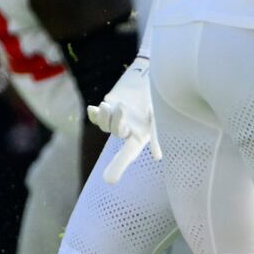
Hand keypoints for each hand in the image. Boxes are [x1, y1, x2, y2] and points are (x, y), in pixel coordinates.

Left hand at [86, 57, 160, 182]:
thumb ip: (157, 135)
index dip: (119, 166)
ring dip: (106, 114)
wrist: (151, 73)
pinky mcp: (108, 108)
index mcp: (141, 135)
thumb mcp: (160, 114)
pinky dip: (94, 115)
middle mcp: (128, 130)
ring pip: (104, 124)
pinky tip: (93, 109)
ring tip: (110, 104)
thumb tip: (158, 157)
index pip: (129, 153)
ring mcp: (116, 119)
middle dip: (116, 120)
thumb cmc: (159, 94)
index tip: (109, 181)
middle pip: (115, 131)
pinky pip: (96, 117)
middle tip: (122, 106)